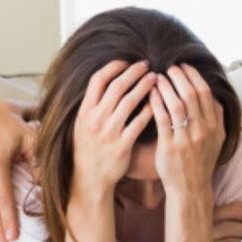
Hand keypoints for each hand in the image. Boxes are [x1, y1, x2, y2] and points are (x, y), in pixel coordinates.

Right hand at [72, 60, 156, 202]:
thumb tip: (108, 81)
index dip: (113, 67)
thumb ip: (94, 105)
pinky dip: (149, 111)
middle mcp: (95, 120)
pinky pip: (138, 123)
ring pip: (129, 102)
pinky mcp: (121, 146)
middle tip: (147, 65)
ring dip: (144, 87)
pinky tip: (159, 103)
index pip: (98, 80)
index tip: (127, 61)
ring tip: (156, 78)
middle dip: (133, 72)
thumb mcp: (82, 125)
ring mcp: (108, 133)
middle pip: (116, 87)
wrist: (89, 179)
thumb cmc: (88, 149)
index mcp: (85, 112)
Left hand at [149, 65, 224, 199]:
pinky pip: (162, 119)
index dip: (194, 76)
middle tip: (169, 66)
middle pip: (191, 94)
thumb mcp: (217, 140)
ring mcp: (187, 139)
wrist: (190, 188)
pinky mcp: (170, 147)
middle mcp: (203, 130)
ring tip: (157, 76)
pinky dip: (156, 102)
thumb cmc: (200, 161)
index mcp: (215, 126)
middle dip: (179, 76)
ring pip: (177, 104)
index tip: (183, 66)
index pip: (205, 92)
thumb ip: (217, 117)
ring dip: (166, 86)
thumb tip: (213, 95)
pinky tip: (150, 93)